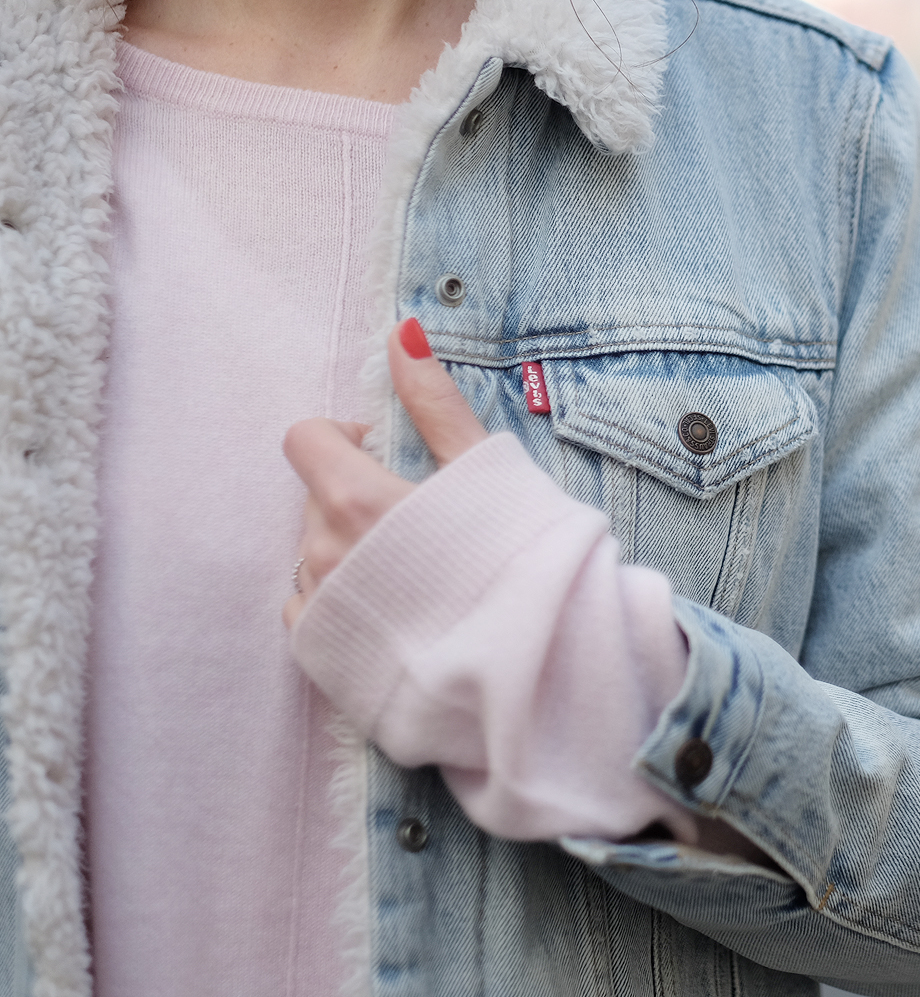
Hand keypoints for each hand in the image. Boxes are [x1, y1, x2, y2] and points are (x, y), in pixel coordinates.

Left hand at [282, 318, 487, 627]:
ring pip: (314, 553)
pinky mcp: (325, 656)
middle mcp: (322, 554)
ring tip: (416, 569)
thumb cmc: (517, 559)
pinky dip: (344, 597)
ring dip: (349, 548)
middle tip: (421, 517)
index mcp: (355, 500)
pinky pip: (312, 607)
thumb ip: (433, 401)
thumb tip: (402, 333)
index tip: (387, 453)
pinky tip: (397, 606)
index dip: (345, 437)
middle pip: (316, 497)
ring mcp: (321, 609)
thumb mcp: (483, 466)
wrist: (536, 663)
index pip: (306, 439)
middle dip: (355, 494)